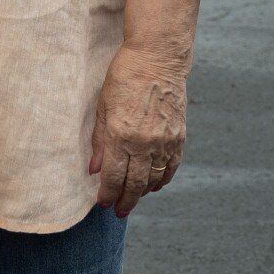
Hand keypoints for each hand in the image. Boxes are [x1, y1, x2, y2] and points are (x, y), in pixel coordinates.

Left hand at [90, 44, 188, 215]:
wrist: (157, 60)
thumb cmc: (123, 77)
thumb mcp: (102, 105)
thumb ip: (99, 139)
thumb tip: (94, 169)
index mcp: (121, 134)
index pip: (114, 175)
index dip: (107, 193)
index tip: (102, 204)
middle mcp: (145, 143)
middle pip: (135, 183)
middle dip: (125, 200)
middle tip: (118, 212)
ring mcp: (165, 142)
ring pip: (155, 179)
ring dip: (143, 193)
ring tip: (133, 200)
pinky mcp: (179, 138)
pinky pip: (171, 168)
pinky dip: (162, 180)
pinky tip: (154, 186)